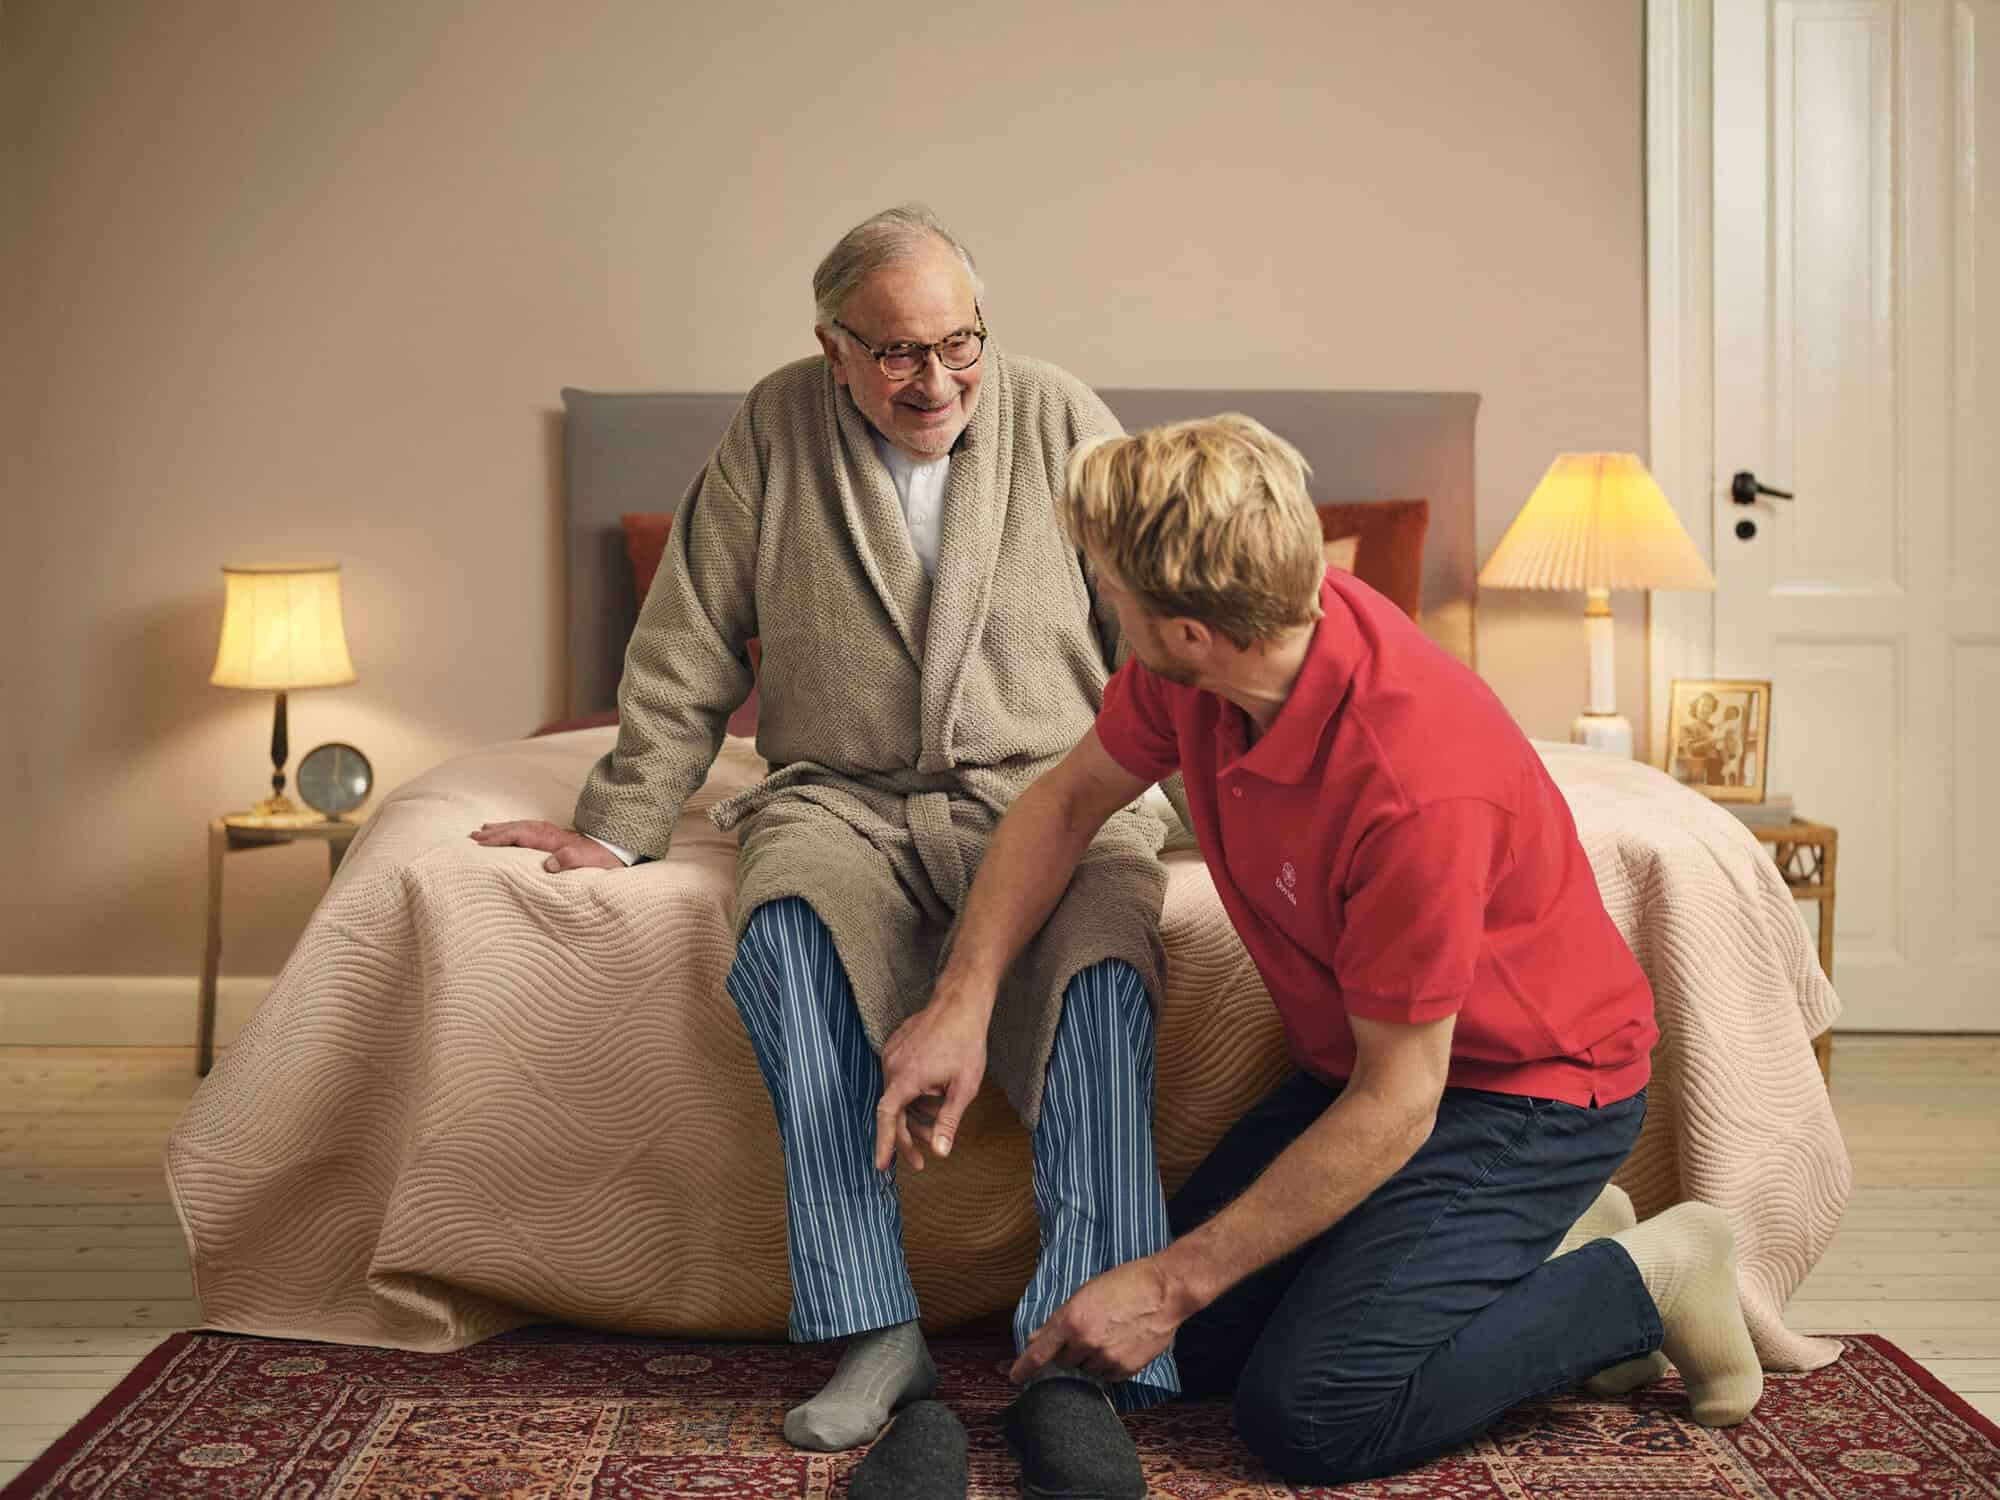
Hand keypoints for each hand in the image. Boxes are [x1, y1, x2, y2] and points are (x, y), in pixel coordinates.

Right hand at [468, 820, 622, 872]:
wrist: (616, 848)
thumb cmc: (601, 857)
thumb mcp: (589, 861)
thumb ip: (570, 860)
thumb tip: (549, 864)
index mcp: (552, 839)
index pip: (519, 835)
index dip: (500, 838)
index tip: (481, 842)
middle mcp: (549, 832)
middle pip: (516, 828)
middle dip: (494, 832)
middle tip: (472, 836)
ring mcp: (551, 833)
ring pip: (520, 827)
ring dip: (501, 829)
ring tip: (482, 831)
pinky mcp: (554, 837)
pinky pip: (527, 830)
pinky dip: (513, 830)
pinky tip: (509, 833)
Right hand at [874, 994, 988, 1172]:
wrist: (961, 1003)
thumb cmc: (966, 1043)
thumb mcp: (963, 1087)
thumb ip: (948, 1121)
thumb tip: (941, 1152)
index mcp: (906, 1078)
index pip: (887, 1117)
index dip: (884, 1143)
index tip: (881, 1165)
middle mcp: (892, 1066)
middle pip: (893, 1111)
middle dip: (907, 1137)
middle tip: (921, 1160)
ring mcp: (891, 1055)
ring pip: (897, 1096)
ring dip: (914, 1113)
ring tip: (939, 1119)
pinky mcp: (895, 1048)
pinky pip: (899, 1079)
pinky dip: (913, 1094)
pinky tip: (935, 1094)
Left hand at [1008, 1257, 1186, 1384]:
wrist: (1163, 1291)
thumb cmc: (1124, 1284)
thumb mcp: (1085, 1293)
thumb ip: (1059, 1319)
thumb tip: (1035, 1338)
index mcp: (1071, 1320)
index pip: (1040, 1351)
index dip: (1024, 1367)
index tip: (1015, 1378)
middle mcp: (1086, 1342)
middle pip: (1065, 1362)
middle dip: (1071, 1351)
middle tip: (1090, 1332)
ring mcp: (1106, 1357)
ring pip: (1087, 1370)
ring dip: (1091, 1358)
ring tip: (1110, 1335)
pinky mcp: (1126, 1368)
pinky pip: (1108, 1376)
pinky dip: (1110, 1365)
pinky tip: (1122, 1344)